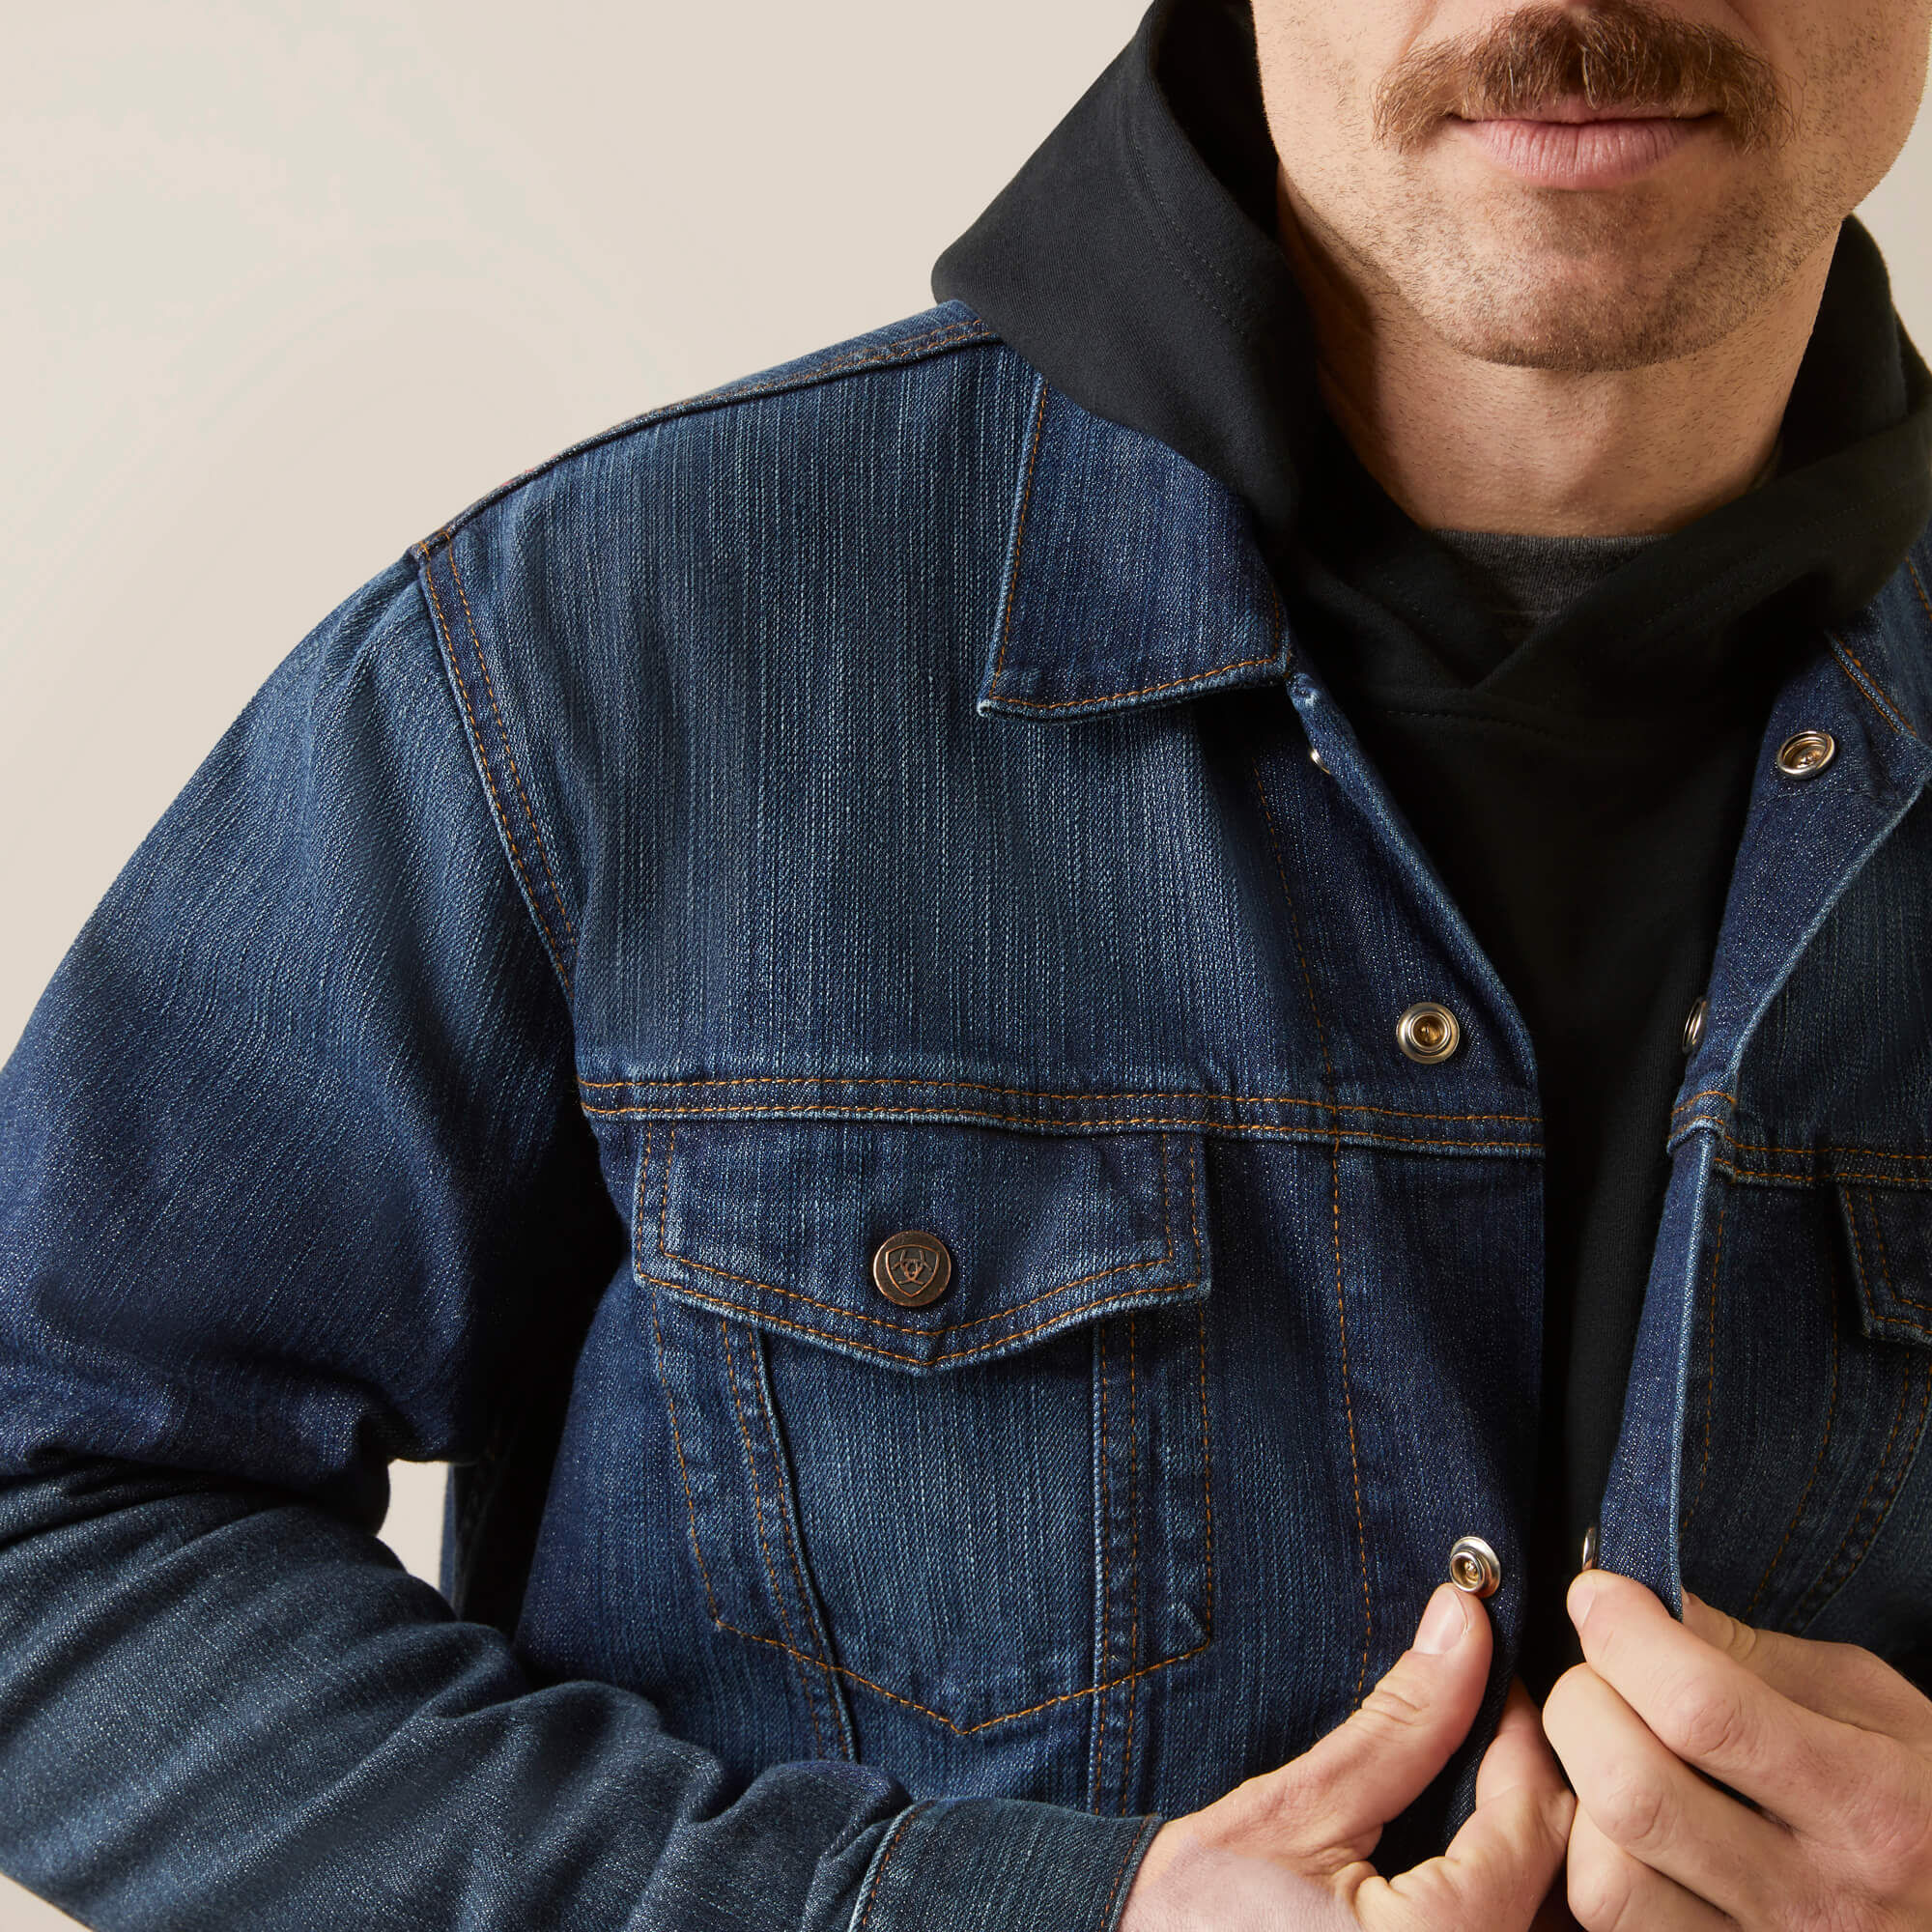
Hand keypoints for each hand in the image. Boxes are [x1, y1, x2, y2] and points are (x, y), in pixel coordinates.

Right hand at [1120, 1582, 1574, 1928]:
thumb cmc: (1193, 1920)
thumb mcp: (1294, 1809)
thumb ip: (1399, 1725)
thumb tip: (1464, 1625)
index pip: (1536, 1820)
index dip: (1519, 1732)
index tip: (1488, 1675)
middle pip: (1565, 1883)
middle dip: (1532, 1792)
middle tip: (1489, 1727)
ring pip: (1548, 1925)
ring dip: (1527, 1852)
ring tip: (1478, 1789)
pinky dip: (1504, 1902)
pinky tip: (1460, 1859)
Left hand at [1542, 1569, 1931, 1927]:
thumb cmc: (1924, 1798)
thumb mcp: (1879, 1709)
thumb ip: (1755, 1654)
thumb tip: (1636, 1604)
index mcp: (1869, 1807)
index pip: (1700, 1709)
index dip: (1624, 1635)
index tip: (1600, 1596)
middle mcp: (1816, 1901)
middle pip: (1630, 1791)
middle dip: (1583, 1704)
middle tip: (1599, 1676)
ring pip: (1604, 1880)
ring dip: (1579, 1798)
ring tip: (1611, 1757)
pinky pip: (1617, 1926)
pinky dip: (1594, 1864)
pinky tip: (1622, 1824)